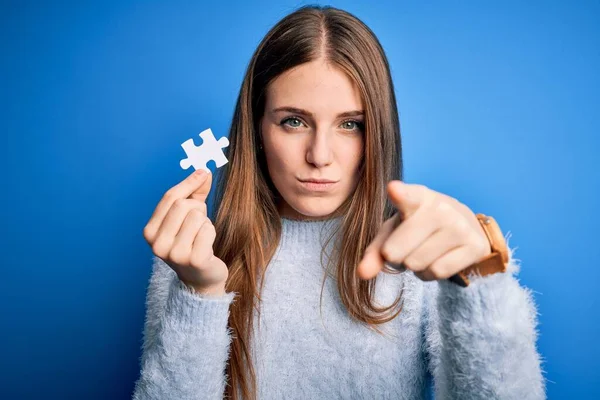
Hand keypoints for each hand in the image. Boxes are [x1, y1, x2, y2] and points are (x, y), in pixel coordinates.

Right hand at [143, 169, 227, 295]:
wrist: (201, 278)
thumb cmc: (193, 242)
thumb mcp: (189, 215)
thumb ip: (194, 193)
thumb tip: (203, 171)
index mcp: (150, 231)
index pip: (169, 198)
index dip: (188, 182)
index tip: (203, 172)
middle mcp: (158, 244)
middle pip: (183, 205)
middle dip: (197, 208)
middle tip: (200, 222)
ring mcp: (174, 254)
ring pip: (197, 217)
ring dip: (205, 222)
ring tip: (201, 236)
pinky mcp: (194, 260)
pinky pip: (208, 229)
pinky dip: (211, 233)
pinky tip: (207, 245)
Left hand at [357, 181, 490, 281]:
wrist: (463, 228)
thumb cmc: (418, 228)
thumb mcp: (393, 232)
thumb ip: (374, 251)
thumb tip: (362, 273)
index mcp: (417, 197)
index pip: (408, 196)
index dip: (400, 194)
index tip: (394, 190)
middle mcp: (441, 207)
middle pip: (397, 251)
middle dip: (397, 257)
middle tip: (409, 245)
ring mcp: (461, 226)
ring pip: (417, 264)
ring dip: (415, 266)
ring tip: (424, 250)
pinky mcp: (475, 246)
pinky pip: (438, 272)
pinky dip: (430, 274)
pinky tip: (437, 259)